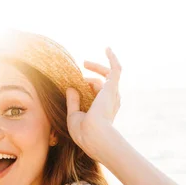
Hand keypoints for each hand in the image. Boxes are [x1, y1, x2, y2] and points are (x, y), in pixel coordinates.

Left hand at [66, 48, 121, 162]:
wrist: (94, 135)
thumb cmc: (83, 132)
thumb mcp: (74, 116)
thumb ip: (72, 102)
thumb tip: (70, 87)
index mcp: (103, 110)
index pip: (97, 94)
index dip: (87, 88)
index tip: (75, 84)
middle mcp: (111, 101)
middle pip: (103, 83)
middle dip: (93, 76)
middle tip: (82, 67)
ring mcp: (112, 94)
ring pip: (107, 76)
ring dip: (96, 68)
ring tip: (84, 62)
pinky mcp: (111, 87)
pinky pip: (115, 69)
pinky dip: (112, 58)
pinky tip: (107, 48)